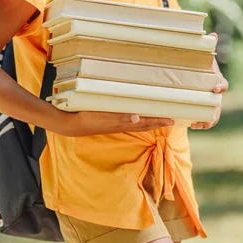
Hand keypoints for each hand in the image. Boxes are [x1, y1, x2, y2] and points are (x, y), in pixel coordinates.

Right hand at [55, 111, 173, 136]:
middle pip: (144, 124)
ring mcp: (115, 124)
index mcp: (123, 123)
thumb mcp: (105, 118)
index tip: (172, 119)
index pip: (146, 122)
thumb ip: (121, 118)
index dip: (159, 121)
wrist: (70, 124)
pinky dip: (137, 119)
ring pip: (137, 123)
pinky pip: (128, 121)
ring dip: (149, 121)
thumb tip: (138, 118)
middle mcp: (121, 125)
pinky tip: (137, 117)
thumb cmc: (87, 119)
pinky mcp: (109, 122)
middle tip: (171, 119)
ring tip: (159, 118)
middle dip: (158, 122)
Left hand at [191, 33, 228, 130]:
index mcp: (217, 80)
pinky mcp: (202, 107)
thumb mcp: (203, 56)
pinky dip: (201, 123)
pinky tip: (193, 125)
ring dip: (208, 121)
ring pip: (213, 114)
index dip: (221, 87)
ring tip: (198, 124)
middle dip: (215, 112)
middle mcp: (215, 92)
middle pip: (219, 105)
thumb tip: (213, 34)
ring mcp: (210, 101)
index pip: (223, 85)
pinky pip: (205, 118)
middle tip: (208, 118)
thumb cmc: (200, 64)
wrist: (194, 73)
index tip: (216, 89)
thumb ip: (208, 46)